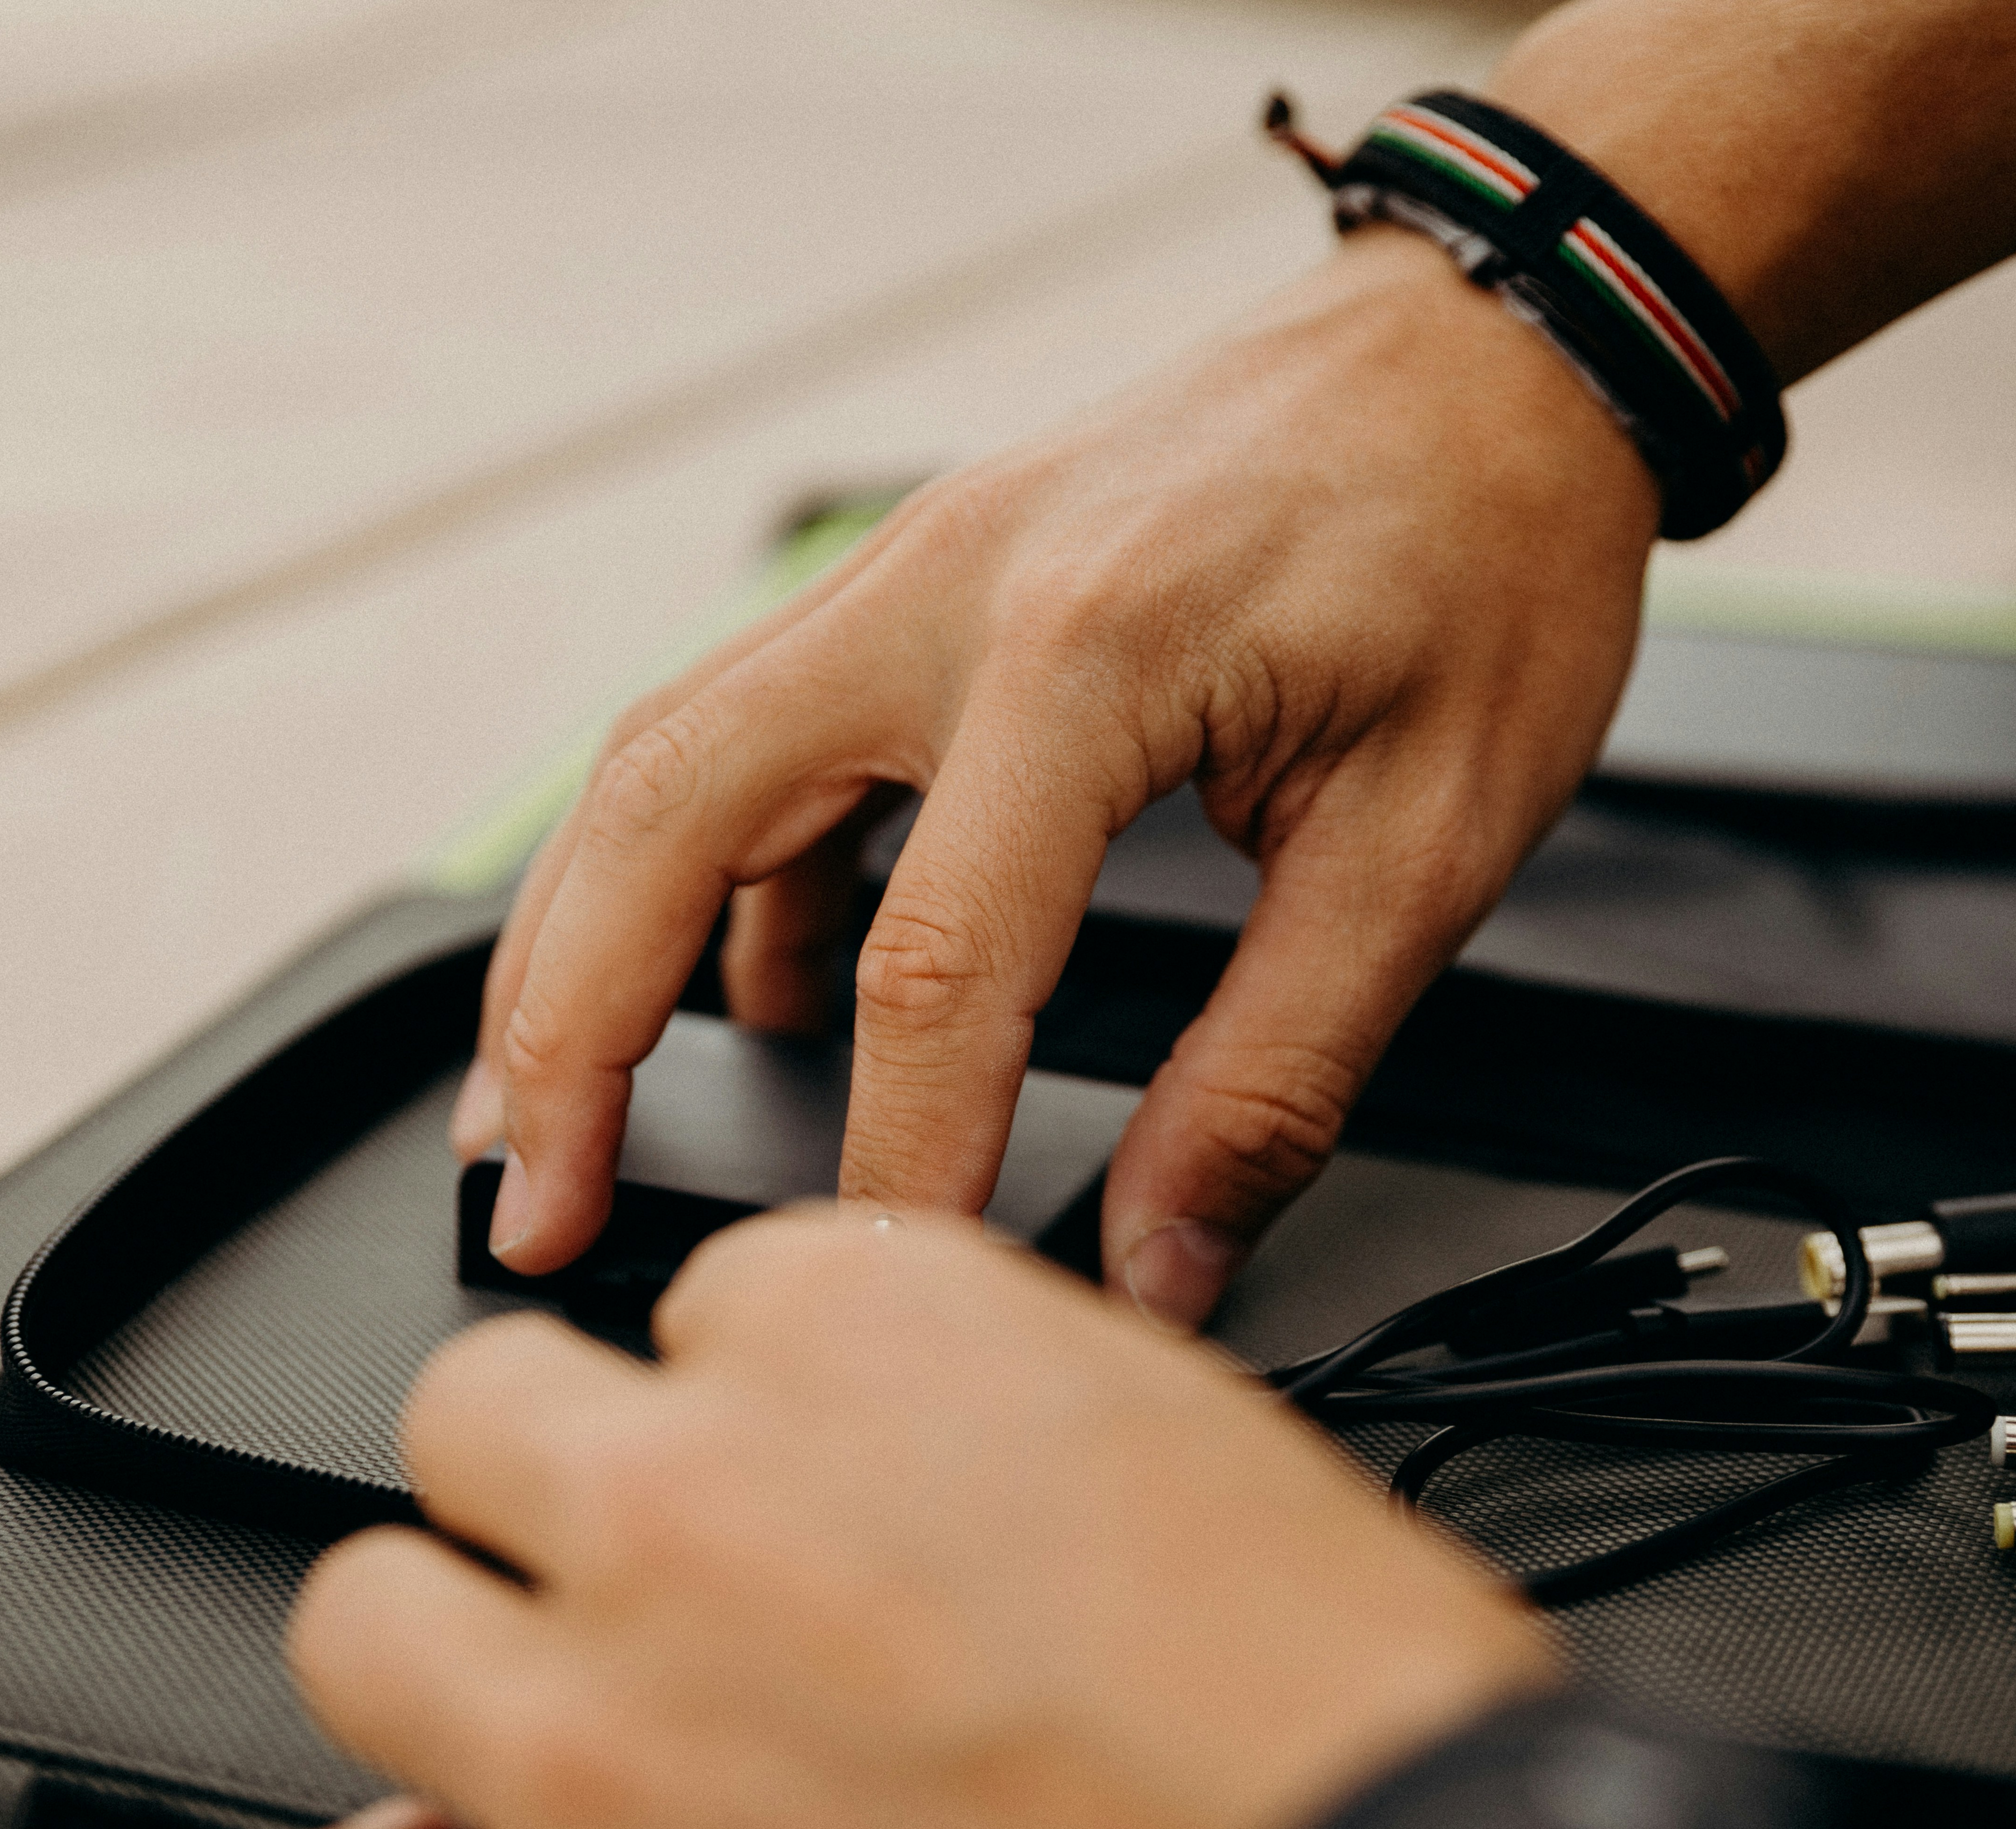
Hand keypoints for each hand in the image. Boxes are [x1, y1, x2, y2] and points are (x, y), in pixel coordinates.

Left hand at [212, 1207, 1554, 1828]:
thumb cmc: (1333, 1713)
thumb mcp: (1173, 1437)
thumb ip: (972, 1386)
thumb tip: (879, 1424)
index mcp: (857, 1328)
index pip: (699, 1295)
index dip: (759, 1393)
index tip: (814, 1470)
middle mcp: (697, 1500)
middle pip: (481, 1410)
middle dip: (567, 1479)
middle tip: (664, 1574)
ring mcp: (605, 1739)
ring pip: (362, 1620)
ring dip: (449, 1658)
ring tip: (542, 1724)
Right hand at [449, 224, 1658, 1328]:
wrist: (1487, 350)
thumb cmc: (1486, 553)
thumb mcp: (1428, 839)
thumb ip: (1276, 1072)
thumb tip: (1163, 1260)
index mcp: (1090, 645)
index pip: (934, 961)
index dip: (889, 1153)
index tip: (867, 1291)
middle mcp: (951, 583)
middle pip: (670, 811)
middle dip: (569, 1029)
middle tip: (527, 1204)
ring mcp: (913, 563)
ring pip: (664, 758)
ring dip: (582, 940)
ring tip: (549, 1116)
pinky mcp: (921, 579)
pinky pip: (752, 730)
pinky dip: (707, 874)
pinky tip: (735, 998)